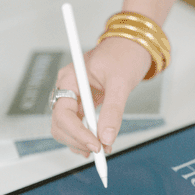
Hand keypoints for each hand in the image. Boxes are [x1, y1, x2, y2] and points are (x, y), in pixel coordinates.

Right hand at [50, 36, 150, 156]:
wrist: (133, 45)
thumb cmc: (125, 54)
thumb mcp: (121, 83)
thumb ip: (113, 111)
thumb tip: (107, 137)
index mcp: (70, 78)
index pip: (63, 113)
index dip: (77, 133)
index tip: (96, 145)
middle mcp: (68, 88)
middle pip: (60, 124)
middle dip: (78, 140)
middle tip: (100, 150)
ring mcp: (74, 96)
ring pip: (67, 127)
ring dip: (80, 141)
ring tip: (101, 149)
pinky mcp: (83, 102)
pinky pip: (77, 124)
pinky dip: (85, 136)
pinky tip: (98, 144)